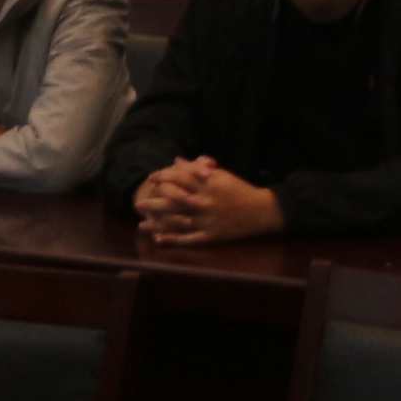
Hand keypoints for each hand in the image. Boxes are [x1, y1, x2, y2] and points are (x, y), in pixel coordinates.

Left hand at [133, 159, 281, 245]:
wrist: (262, 210)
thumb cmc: (241, 190)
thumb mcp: (221, 175)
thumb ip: (198, 169)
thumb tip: (177, 161)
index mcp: (208, 183)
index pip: (180, 178)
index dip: (164, 178)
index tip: (151, 178)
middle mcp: (205, 201)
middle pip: (175, 200)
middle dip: (155, 202)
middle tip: (139, 204)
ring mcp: (207, 219)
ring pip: (178, 221)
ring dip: (159, 223)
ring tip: (142, 223)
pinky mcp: (211, 235)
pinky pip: (189, 238)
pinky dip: (173, 239)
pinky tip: (160, 239)